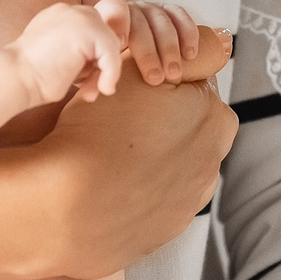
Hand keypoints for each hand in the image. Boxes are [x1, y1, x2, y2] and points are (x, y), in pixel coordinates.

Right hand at [0, 29, 233, 279]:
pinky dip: (137, 194)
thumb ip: (170, 57)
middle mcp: (212, 166)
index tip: (140, 95)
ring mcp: (189, 203)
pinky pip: (154, 204)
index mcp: (216, 123)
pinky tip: (107, 185)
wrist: (64, 205)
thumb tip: (201, 46)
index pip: (199, 95)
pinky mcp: (164, 233)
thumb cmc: (96, 130)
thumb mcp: (135, 72)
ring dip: (152, 162)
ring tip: (110, 156)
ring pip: (174, 170)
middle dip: (166, 128)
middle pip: (191, 135)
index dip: (166, 89)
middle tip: (123, 124)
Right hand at [14, 3, 125, 103]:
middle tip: (90, 88)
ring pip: (110, 44)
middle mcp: (69, 11)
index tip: (85, 83)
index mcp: (59, 17)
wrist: (13, 78)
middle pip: (105, 35)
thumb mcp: (57, 59)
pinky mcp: (87, 29)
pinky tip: (101, 89)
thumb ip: (78, 54)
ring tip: (90, 91)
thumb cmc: (29, 79)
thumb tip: (103, 64)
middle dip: (102, 63)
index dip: (94, 59)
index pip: (93, 33)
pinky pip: (113, 52)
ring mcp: (78, 17)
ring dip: (105, 72)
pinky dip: (111, 73)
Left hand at [98, 0, 201, 85]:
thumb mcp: (93, 68)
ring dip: (169, 48)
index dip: (119, 24)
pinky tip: (191, 54)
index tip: (121, 45)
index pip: (114, 10)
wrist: (117, 51)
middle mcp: (129, 9)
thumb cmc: (104, 63)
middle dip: (149, 51)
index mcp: (107, 17)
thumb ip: (93, 76)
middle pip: (140, 22)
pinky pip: (179, 15)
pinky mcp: (167, 12)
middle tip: (156, 79)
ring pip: (162, 20)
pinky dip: (188, 32)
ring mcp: (149, 9)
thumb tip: (95, 92)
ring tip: (174, 74)